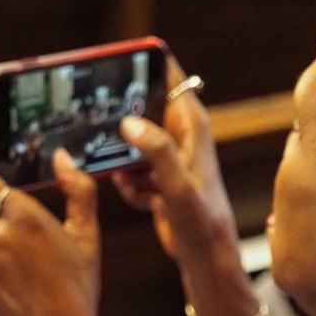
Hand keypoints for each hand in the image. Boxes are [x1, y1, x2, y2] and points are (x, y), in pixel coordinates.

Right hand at [113, 55, 237, 262]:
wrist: (207, 256)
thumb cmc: (202, 221)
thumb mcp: (178, 185)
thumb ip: (157, 151)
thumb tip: (129, 123)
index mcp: (191, 125)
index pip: (170, 78)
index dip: (145, 64)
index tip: (116, 60)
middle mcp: (181, 136)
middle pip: (142, 110)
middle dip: (123, 124)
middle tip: (109, 139)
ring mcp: (169, 158)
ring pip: (131, 144)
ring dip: (125, 164)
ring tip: (139, 183)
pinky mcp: (159, 179)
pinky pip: (130, 171)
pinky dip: (131, 186)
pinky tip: (146, 200)